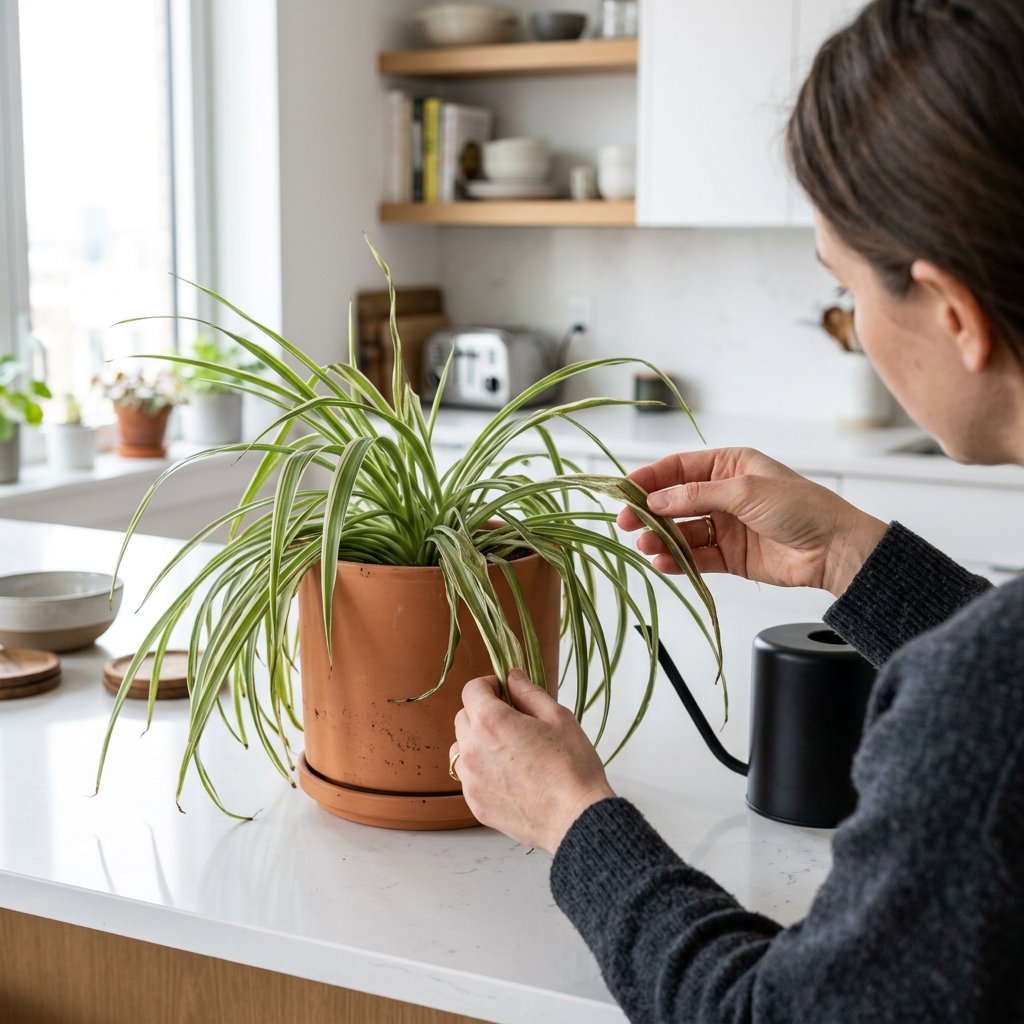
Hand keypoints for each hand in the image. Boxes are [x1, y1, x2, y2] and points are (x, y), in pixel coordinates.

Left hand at [452, 668, 614, 853]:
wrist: (576, 818)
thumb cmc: (572, 766)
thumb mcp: (558, 717)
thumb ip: (529, 692)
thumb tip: (512, 676)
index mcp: (491, 722)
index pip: (472, 689)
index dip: (489, 685)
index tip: (505, 691)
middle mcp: (472, 749)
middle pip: (463, 717)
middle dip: (483, 712)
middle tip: (512, 720)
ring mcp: (471, 779)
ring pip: (461, 747)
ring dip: (477, 741)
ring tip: (508, 750)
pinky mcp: (475, 803)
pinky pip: (469, 777)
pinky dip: (482, 770)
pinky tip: (510, 776)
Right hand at [616, 447, 886, 597]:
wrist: (836, 549)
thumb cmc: (802, 507)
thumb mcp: (744, 491)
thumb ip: (696, 495)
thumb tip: (656, 500)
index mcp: (730, 465)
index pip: (679, 468)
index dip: (650, 478)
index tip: (624, 491)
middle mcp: (724, 494)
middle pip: (675, 501)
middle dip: (648, 512)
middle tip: (626, 523)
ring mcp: (726, 526)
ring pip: (681, 531)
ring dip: (660, 538)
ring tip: (646, 546)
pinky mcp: (730, 556)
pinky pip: (695, 557)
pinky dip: (677, 560)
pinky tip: (663, 562)